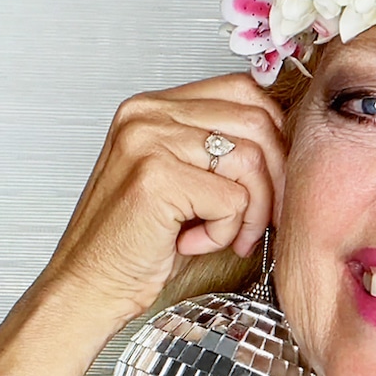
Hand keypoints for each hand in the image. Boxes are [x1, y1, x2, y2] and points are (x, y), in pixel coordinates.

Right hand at [38, 73, 285, 329]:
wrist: (90, 284)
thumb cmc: (138, 242)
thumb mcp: (182, 181)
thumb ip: (218, 151)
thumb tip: (285, 145)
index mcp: (154, 107)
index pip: (243, 91)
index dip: (275, 137)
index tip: (274, 179)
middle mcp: (148, 114)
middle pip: (256, 121)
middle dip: (276, 179)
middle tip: (265, 218)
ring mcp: (149, 141)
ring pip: (251, 161)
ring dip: (251, 212)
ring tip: (228, 237)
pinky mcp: (157, 178)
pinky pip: (233, 201)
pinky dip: (226, 233)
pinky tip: (193, 243)